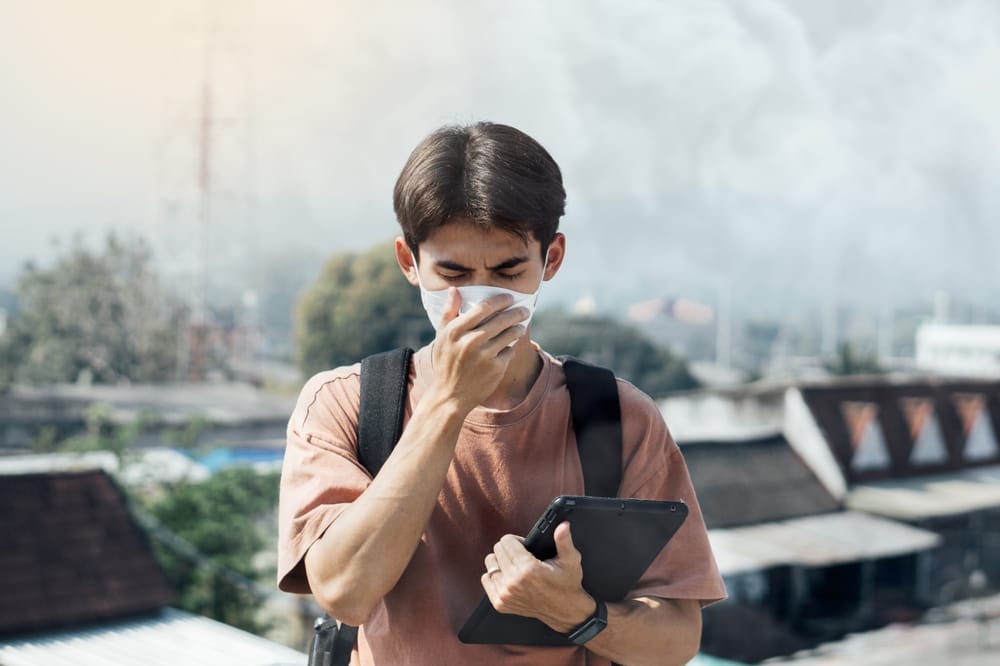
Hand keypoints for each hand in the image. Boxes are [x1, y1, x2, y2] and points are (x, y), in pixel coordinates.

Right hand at [429, 288, 527, 410]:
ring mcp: (484, 356)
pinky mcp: (496, 368)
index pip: (483, 308)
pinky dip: (509, 349)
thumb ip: (449, 312)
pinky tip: (508, 348)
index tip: (510, 297)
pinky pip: (509, 352)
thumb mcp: (442, 337)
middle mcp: (470, 342)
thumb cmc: (446, 362)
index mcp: (455, 331)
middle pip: (501, 320)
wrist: (450, 395)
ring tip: (520, 326)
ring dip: (518, 328)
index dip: (500, 300)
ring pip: (510, 334)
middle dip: (516, 312)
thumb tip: (454, 289)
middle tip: (524, 310)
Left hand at [481, 522, 596, 632]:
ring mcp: (505, 594)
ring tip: (513, 565)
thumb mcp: (570, 560)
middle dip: (508, 549)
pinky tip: (507, 576)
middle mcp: (513, 582)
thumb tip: (563, 526)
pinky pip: (486, 579)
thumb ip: (564, 541)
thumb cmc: (567, 584)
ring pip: (490, 564)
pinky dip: (494, 576)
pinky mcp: (500, 603)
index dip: (516, 540)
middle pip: (497, 550)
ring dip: (500, 561)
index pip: (506, 541)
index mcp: (528, 569)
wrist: (564, 611)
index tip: (524, 546)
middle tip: (521, 555)